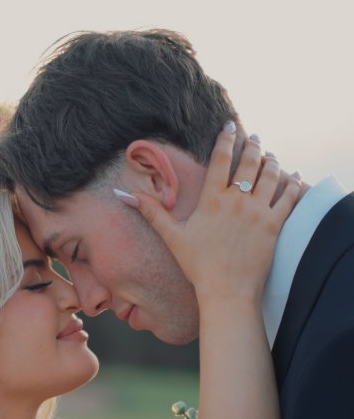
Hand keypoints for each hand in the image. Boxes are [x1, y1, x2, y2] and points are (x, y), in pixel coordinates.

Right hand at [125, 126, 301, 303]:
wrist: (226, 291)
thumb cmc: (198, 266)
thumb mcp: (173, 237)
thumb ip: (152, 212)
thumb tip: (125, 195)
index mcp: (212, 199)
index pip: (221, 158)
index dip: (226, 139)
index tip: (230, 126)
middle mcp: (237, 200)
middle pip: (249, 161)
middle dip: (253, 145)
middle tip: (255, 138)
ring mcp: (258, 211)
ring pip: (271, 174)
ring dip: (272, 161)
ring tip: (271, 157)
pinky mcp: (274, 225)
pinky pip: (289, 196)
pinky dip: (294, 183)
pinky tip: (294, 176)